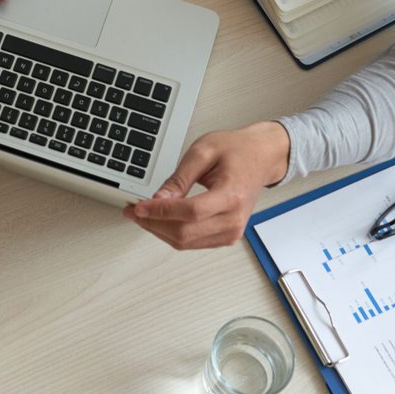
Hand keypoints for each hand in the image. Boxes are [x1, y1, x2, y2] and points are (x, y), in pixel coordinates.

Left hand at [124, 122, 291, 248]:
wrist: (261, 158)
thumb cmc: (238, 151)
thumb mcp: (203, 151)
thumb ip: (180, 177)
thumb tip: (159, 198)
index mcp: (231, 195)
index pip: (190, 212)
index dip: (160, 212)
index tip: (139, 206)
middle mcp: (234, 219)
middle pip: (185, 233)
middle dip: (153, 223)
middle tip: (133, 210)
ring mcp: (232, 231)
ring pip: (186, 242)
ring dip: (160, 230)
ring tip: (143, 215)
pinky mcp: (227, 236)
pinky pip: (194, 242)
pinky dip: (173, 233)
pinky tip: (161, 220)